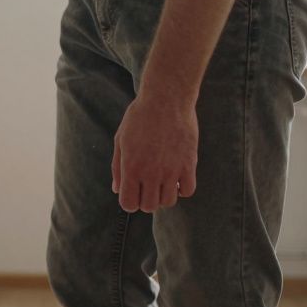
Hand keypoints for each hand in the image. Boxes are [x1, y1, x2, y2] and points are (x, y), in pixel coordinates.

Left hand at [112, 94, 197, 212]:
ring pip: (169, 202)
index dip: (129, 202)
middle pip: (149, 206)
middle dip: (145, 200)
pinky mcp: (189, 164)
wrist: (166, 100)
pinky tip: (177, 178)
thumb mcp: (120, 140)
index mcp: (131, 167)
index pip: (129, 204)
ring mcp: (172, 170)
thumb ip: (118, 167)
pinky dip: (182, 189)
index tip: (132, 192)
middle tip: (147, 186)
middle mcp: (151, 173)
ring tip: (161, 181)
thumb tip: (117, 189)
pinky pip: (188, 191)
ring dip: (164, 195)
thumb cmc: (139, 118)